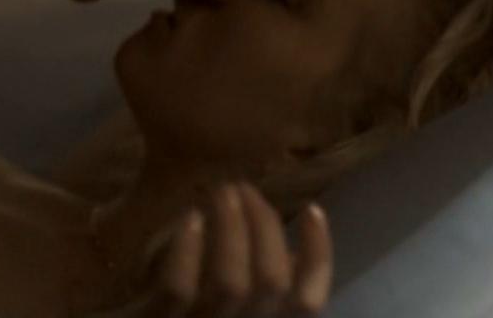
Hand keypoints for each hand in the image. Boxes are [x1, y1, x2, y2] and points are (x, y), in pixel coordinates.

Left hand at [132, 182, 333, 317]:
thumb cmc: (173, 312)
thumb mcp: (219, 305)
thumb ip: (255, 287)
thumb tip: (292, 252)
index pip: (307, 302)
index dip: (319, 257)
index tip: (313, 210)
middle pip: (271, 283)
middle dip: (265, 225)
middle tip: (245, 187)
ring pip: (231, 284)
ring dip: (232, 227)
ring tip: (222, 190)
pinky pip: (177, 290)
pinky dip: (188, 249)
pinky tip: (189, 218)